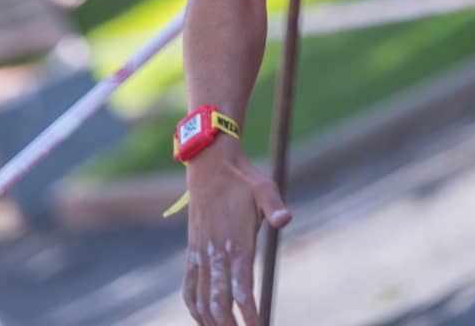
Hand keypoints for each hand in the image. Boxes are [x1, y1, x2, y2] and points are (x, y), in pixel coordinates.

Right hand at [182, 145, 290, 325]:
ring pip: (201, 300)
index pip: (241, 289)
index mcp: (236, 242)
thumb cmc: (242, 178)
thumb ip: (274, 205)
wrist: (209, 164)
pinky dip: (194, 308)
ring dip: (211, 322)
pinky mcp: (192, 251)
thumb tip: (286, 220)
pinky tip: (203, 320)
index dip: (249, 314)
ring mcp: (200, 253)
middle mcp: (216, 252)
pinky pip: (188, 287)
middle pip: (218, 303)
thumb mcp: (264, 186)